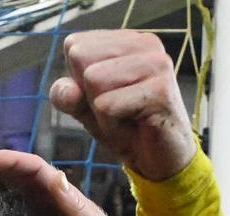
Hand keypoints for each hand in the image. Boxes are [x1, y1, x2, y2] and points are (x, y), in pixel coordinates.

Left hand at [49, 31, 195, 181]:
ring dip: (102, 113)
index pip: (74, 47)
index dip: (80, 81)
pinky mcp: (160, 91)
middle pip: (82, 61)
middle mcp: (144, 44)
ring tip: (127, 118)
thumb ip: (68, 95)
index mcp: (126, 40)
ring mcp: (156, 64)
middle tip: (119, 111)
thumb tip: (66, 91)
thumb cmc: (127, 129)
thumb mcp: (86, 110)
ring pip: (93, 81)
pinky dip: (112, 125)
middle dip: (90, 97)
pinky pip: (107, 106)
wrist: (162, 162)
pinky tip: (136, 127)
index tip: (108, 97)